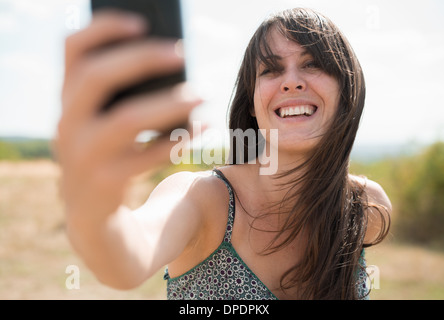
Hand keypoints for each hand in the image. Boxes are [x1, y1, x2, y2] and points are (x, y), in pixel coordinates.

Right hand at [55, 10, 201, 217]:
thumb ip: (124, 97)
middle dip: (141, 59)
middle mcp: (67, 124)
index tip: (142, 22)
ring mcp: (82, 156)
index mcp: (68, 101)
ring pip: (126, 120)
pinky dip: (175, 142)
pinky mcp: (104, 183)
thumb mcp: (105, 125)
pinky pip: (145, 158)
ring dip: (168, 104)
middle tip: (181, 52)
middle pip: (95, 78)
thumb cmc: (108, 158)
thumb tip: (171, 65)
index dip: (103, 29)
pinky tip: (199, 131)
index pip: (72, 50)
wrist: (92, 218)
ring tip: (201, 95)